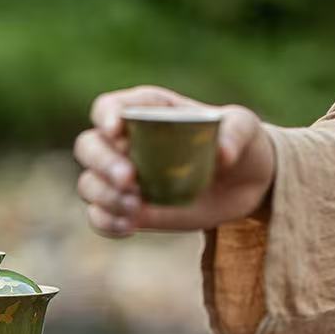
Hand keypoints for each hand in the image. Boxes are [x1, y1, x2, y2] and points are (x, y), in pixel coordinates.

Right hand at [74, 85, 274, 236]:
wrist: (244, 184)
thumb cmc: (239, 143)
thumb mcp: (245, 128)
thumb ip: (235, 133)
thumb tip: (222, 154)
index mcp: (146, 111)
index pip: (109, 107)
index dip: (106, 116)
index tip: (117, 130)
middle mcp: (125, 143)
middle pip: (89, 146)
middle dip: (102, 164)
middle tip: (130, 180)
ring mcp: (123, 178)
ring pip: (89, 184)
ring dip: (105, 197)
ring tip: (137, 208)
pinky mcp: (129, 209)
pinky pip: (100, 217)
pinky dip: (107, 222)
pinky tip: (129, 226)